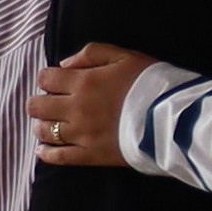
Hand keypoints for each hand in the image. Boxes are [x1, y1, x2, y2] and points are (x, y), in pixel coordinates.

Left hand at [31, 42, 154, 167]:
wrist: (174, 120)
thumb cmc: (153, 84)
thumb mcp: (125, 56)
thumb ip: (92, 53)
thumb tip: (64, 63)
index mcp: (82, 82)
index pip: (45, 79)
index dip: (47, 79)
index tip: (56, 82)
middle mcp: (75, 108)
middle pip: (37, 106)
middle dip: (39, 102)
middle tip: (50, 103)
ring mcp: (81, 134)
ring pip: (44, 131)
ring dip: (42, 125)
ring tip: (50, 124)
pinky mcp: (91, 156)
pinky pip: (58, 157)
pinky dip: (46, 153)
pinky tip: (42, 150)